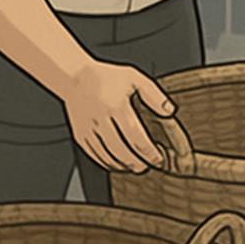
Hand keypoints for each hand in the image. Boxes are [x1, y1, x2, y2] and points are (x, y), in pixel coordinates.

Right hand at [59, 60, 175, 172]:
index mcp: (117, 106)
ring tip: (133, 167)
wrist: (75, 76)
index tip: (158, 158)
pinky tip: (115, 163)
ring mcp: (88, 129)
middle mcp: (101, 119)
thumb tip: (169, 111)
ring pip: (106, 155)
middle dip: (136, 162)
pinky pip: (93, 154)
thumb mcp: (135, 78)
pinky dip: (105, 162)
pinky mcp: (79, 134)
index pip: (136, 136)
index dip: (148, 151)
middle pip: (121, 150)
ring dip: (121, 165)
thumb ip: (154, 95)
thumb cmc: (106, 77)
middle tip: (146, 166)